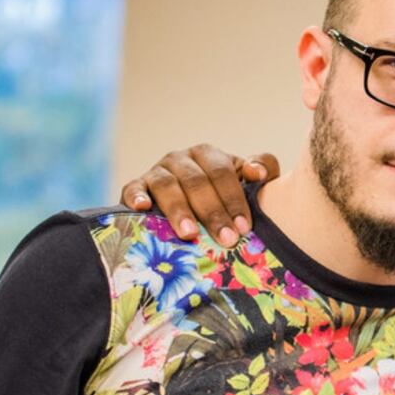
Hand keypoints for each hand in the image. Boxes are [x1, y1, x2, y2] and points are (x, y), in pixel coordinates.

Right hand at [120, 145, 278, 246]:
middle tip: (226, 239)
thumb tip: (259, 173)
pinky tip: (144, 209)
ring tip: (189, 234)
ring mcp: (157, 172)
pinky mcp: (135, 186)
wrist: (184, 204)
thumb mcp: (243, 182)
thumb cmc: (220, 195)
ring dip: (179, 210)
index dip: (234, 199)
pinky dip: (137, 197)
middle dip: (213, 212)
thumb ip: (261, 170)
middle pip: (197, 182)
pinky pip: (133, 188)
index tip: (245, 227)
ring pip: (167, 186)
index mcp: (208, 155)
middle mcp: (181, 159)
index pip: (223, 172)